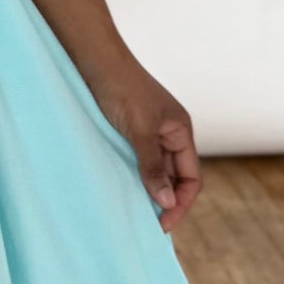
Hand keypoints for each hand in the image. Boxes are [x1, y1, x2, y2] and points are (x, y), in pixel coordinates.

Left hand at [86, 56, 200, 232]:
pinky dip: (129, 175)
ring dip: (144, 189)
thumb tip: (167, 202)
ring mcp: (146, 132)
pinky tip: (117, 188)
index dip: (180, 203)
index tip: (161, 225)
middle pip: (173, 177)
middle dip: (162, 201)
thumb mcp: (140, 130)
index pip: (191, 178)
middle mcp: (168, 133)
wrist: (93, 58)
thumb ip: (153, 166)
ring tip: (130, 211)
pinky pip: (134, 160)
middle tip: (144, 224)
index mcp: (181, 131)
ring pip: (152, 170)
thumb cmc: (121, 88)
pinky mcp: (125, 130)